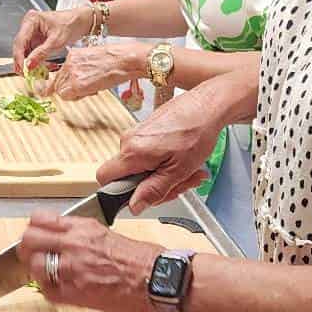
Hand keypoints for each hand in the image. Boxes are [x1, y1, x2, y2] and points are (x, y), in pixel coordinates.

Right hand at [11, 6, 89, 74]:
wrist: (80, 22)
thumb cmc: (70, 25)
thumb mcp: (56, 41)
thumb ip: (41, 53)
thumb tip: (29, 65)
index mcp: (31, 20)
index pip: (20, 41)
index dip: (18, 56)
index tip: (22, 69)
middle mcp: (28, 26)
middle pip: (20, 47)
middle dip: (24, 62)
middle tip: (28, 75)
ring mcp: (32, 34)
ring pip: (26, 53)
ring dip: (32, 64)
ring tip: (42, 72)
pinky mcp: (36, 41)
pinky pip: (33, 54)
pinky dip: (38, 62)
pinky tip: (46, 67)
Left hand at [15, 215, 160, 311]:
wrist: (159, 278)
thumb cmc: (142, 258)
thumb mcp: (107, 233)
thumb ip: (81, 233)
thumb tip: (63, 238)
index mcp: (82, 227)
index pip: (39, 219)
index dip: (32, 228)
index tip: (35, 235)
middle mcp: (74, 244)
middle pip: (29, 239)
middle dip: (26, 248)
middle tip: (31, 255)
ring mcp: (73, 269)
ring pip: (33, 265)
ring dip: (35, 270)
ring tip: (44, 274)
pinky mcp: (78, 293)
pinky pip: (47, 291)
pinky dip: (47, 290)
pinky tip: (56, 289)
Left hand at [47, 39, 148, 101]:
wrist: (125, 59)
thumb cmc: (116, 60)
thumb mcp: (93, 60)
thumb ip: (81, 69)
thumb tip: (76, 80)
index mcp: (73, 55)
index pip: (58, 74)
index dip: (56, 85)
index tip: (47, 91)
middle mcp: (69, 63)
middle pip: (57, 83)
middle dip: (66, 91)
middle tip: (81, 93)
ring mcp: (72, 73)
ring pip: (61, 91)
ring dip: (72, 95)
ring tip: (90, 90)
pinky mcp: (78, 84)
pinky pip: (68, 96)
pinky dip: (77, 98)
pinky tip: (91, 91)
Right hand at [95, 80, 233, 212]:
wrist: (207, 105)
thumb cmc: (196, 132)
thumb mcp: (178, 171)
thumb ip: (154, 190)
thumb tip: (135, 206)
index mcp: (132, 151)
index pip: (104, 178)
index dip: (120, 193)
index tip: (144, 196)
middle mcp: (129, 141)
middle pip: (128, 177)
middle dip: (155, 187)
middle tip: (179, 184)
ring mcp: (137, 135)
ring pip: (142, 168)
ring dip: (165, 176)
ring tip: (188, 171)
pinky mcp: (146, 132)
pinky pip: (148, 156)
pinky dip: (165, 163)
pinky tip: (183, 161)